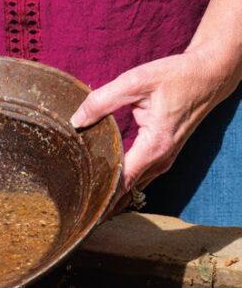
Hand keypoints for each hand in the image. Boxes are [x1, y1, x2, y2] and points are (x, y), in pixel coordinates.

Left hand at [70, 46, 237, 212]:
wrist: (211, 75)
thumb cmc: (176, 76)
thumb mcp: (137, 81)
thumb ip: (103, 100)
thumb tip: (76, 121)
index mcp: (154, 145)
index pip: (123, 180)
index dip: (102, 195)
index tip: (81, 207)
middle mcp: (160, 159)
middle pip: (127, 191)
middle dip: (103, 202)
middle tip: (76, 213)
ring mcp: (164, 160)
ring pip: (134, 187)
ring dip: (113, 196)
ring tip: (85, 206)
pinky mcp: (163, 156)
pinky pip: (140, 177)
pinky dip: (123, 185)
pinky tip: (104, 188)